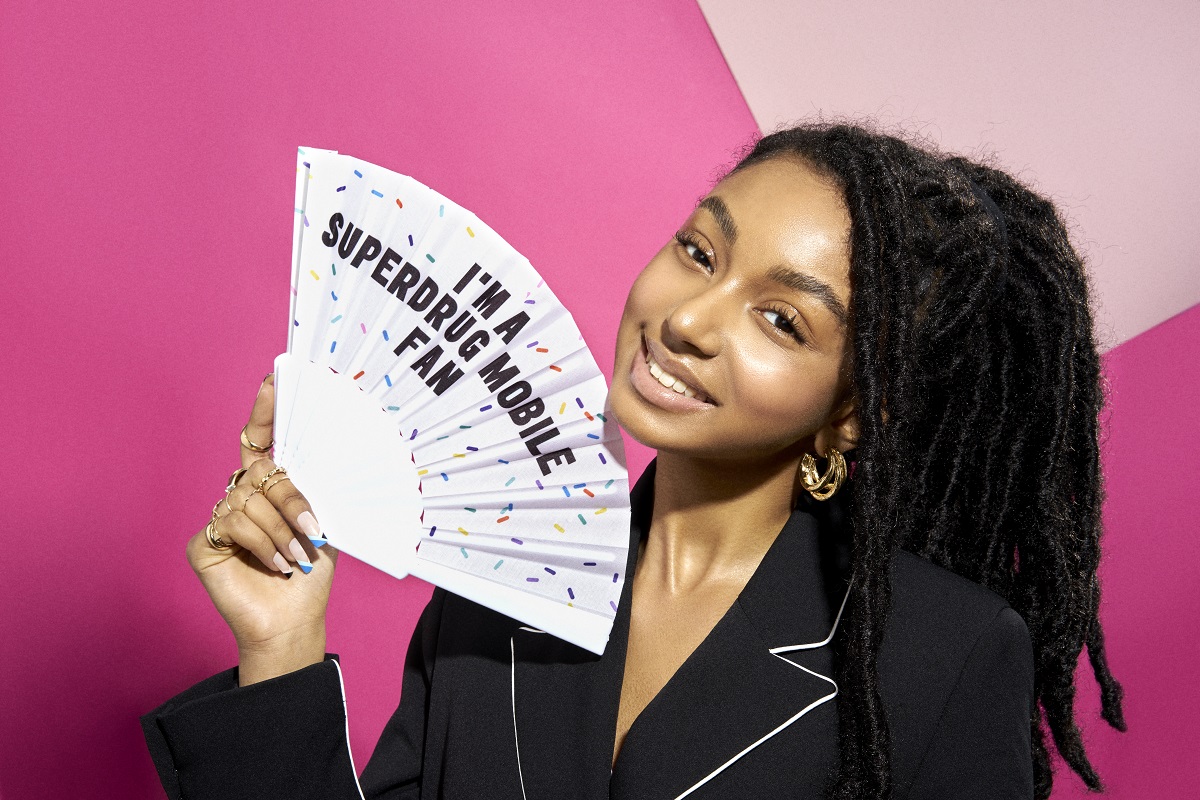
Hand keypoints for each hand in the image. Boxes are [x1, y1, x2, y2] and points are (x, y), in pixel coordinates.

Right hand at [186, 374, 336, 683]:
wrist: (293, 619)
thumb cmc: (310, 570)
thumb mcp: (322, 522)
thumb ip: (314, 489)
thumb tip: (329, 453)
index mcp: (271, 487)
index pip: (261, 440)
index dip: (265, 411)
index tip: (272, 380)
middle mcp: (241, 496)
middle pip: (258, 469)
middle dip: (291, 497)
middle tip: (313, 527)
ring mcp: (220, 518)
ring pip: (247, 499)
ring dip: (280, 530)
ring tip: (298, 557)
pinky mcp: (202, 543)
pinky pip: (231, 524)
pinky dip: (261, 544)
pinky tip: (276, 564)